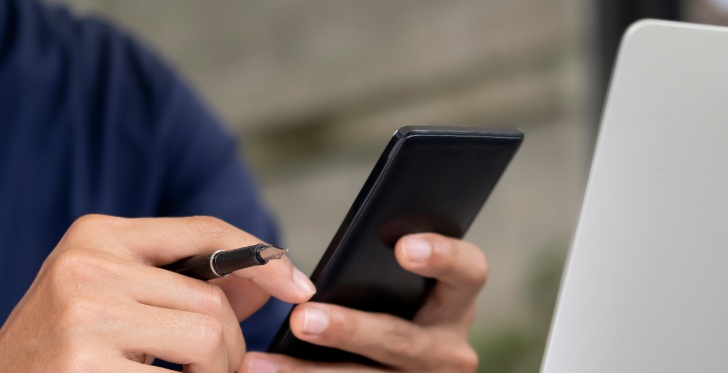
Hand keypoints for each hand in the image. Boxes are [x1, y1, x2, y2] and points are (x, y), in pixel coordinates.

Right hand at [0, 215, 315, 372]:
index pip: (204, 231)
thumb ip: (188, 281)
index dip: (263, 257)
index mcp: (96, 234)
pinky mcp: (83, 365)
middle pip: (212, 301)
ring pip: (207, 340)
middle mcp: (87, 265)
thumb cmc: (64, 341)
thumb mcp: (115, 293)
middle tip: (214, 372)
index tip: (299, 286)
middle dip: (229, 347)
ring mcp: (83, 315)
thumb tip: (272, 278)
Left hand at [242, 233, 485, 372]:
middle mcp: (450, 350)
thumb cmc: (380, 304)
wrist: (389, 362)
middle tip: (302, 319)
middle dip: (349, 330)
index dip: (443, 256)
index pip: (469, 271)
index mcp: (455, 302)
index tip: (403, 248)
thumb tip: (331, 243)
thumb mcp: (391, 285)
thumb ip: (374, 263)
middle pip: (402, 340)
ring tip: (258, 363)